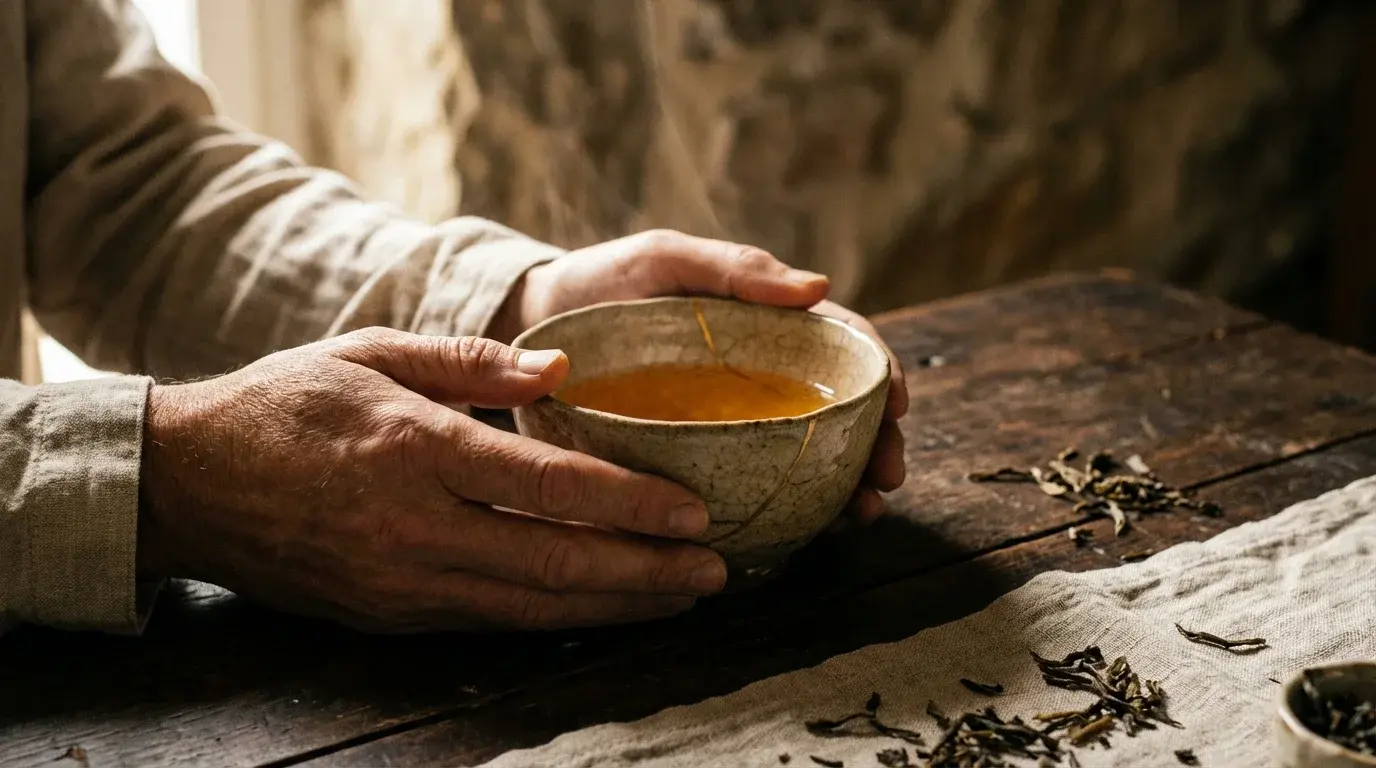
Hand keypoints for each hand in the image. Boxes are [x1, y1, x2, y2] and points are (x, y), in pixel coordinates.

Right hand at [137, 329, 727, 631]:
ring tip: (680, 600)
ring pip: (532, 606)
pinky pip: (491, 623)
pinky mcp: (390, 614)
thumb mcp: (374, 351)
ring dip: (615, 607)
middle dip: (647, 572)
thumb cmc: (286, 402)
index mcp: (418, 447)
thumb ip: (472, 360)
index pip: (550, 484)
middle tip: (716, 571)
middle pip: (557, 561)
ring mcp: (402, 580)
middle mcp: (416, 524)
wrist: (188, 483)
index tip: (695, 512)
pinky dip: (557, 620)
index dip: (632, 504)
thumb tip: (561, 367)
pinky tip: (601, 611)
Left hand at [491, 230, 907, 521]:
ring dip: (846, 484)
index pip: (840, 345)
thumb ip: (733, 267)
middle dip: (876, 445)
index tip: (897, 407)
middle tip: (884, 482)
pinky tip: (808, 529)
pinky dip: (793, 506)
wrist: (533, 330)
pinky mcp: (698, 460)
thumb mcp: (665, 259)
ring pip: (809, 455)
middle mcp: (758, 377)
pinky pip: (756, 486)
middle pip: (838, 409)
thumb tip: (817, 288)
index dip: (878, 373)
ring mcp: (731, 421)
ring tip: (859, 515)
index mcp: (762, 324)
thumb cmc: (601, 284)